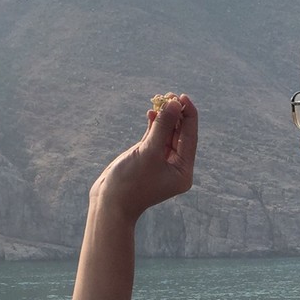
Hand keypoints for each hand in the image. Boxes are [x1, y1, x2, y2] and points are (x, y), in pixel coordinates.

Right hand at [89, 93, 197, 222]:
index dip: (188, 115)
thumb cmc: (130, 182)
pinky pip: (155, 138)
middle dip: (176, 114)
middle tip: (169, 95)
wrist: (109, 203)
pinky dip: (154, 126)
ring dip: (164, 118)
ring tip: (160, 99)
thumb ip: (162, 127)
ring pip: (167, 134)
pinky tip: (151, 112)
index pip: (190, 137)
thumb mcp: (148, 152)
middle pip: (181, 134)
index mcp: (183, 171)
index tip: (182, 97)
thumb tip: (174, 104)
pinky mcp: (148, 159)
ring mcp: (162, 163)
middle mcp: (176, 167)